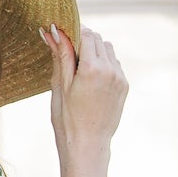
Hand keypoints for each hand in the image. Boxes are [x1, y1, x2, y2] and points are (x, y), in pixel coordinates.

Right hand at [43, 23, 126, 166]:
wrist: (87, 145)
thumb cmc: (68, 119)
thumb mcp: (60, 85)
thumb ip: (61, 55)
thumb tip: (53, 31)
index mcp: (91, 68)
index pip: (86, 34)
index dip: (74, 33)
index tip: (64, 38)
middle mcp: (109, 69)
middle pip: (98, 39)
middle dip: (84, 42)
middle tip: (70, 56)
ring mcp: (119, 78)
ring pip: (108, 49)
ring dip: (96, 52)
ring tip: (82, 70)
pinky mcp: (124, 86)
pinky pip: (115, 64)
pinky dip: (104, 64)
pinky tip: (93, 80)